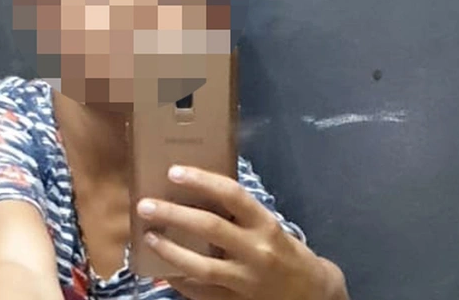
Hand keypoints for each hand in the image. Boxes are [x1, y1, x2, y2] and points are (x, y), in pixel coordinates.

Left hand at [136, 165, 332, 299]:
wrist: (313, 295)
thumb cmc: (286, 252)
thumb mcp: (269, 227)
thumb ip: (240, 215)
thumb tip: (195, 194)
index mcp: (265, 224)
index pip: (232, 194)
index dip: (201, 180)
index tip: (174, 171)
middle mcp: (256, 250)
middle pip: (209, 228)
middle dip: (173, 214)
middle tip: (145, 205)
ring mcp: (245, 280)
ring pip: (200, 266)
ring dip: (169, 251)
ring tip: (148, 237)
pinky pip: (201, 292)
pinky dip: (179, 280)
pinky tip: (162, 270)